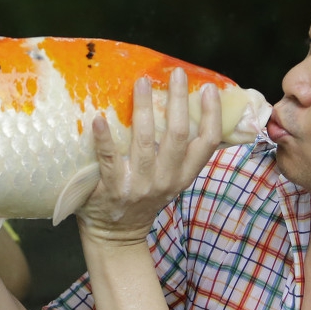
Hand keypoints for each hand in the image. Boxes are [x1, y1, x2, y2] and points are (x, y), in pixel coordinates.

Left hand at [77, 68, 220, 246]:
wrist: (116, 236)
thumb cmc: (143, 199)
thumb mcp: (170, 181)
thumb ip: (176, 155)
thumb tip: (180, 109)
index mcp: (183, 176)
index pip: (207, 143)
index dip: (212, 116)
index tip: (209, 90)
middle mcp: (165, 180)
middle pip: (177, 134)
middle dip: (178, 101)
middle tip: (175, 73)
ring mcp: (138, 185)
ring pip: (145, 141)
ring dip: (144, 108)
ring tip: (141, 82)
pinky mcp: (111, 188)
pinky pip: (108, 159)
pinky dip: (103, 138)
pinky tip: (98, 118)